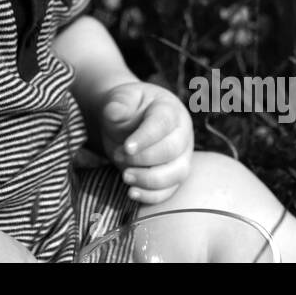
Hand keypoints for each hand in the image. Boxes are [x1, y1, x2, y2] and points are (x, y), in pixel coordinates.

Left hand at [99, 82, 193, 203]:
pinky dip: (152, 195)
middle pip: (172, 150)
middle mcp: (182, 134)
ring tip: (125, 176)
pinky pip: (169, 191)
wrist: (129, 121)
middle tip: (119, 155)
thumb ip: (119, 103)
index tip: (127, 147)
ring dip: (149, 179)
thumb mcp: (121, 98)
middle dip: (144, 158)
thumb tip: (114, 112)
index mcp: (169, 109)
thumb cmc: (128, 108)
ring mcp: (181, 157)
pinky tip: (132, 192)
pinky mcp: (174, 176)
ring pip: (177, 174)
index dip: (146, 138)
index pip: (163, 124)